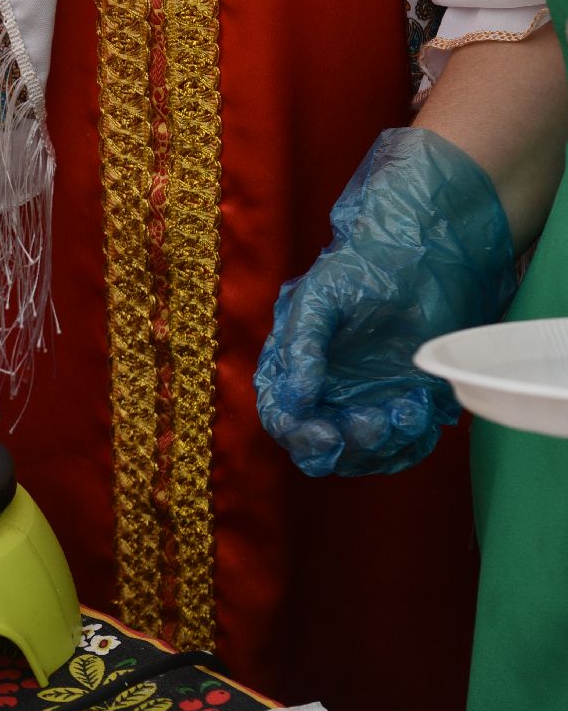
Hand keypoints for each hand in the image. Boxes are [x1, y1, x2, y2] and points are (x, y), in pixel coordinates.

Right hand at [255, 128, 517, 475]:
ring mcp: (365, 402)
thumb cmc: (366, 268)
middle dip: (344, 445)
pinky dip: (411, 441)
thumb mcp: (321, 297)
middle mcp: (326, 393)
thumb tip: (293, 398)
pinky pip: (401, 448)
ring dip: (383, 444)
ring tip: (409, 408)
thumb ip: (300, 344)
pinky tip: (422, 408)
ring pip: (362, 455)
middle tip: (373, 422)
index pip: (282, 418)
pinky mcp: (404, 406)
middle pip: (319, 448)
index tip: (325, 431)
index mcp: (294, 368)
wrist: (430, 255)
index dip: (298, 433)